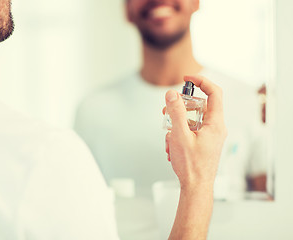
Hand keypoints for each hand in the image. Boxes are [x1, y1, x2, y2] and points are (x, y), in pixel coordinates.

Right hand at [164, 75, 226, 190]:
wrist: (196, 188)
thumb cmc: (191, 165)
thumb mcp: (180, 135)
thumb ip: (175, 112)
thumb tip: (172, 94)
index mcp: (215, 123)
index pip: (214, 93)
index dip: (201, 82)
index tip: (186, 79)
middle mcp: (215, 128)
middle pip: (198, 106)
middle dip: (180, 108)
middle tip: (166, 112)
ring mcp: (209, 136)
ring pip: (191, 120)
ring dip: (176, 126)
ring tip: (169, 139)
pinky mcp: (203, 143)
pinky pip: (190, 131)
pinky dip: (179, 135)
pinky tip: (172, 147)